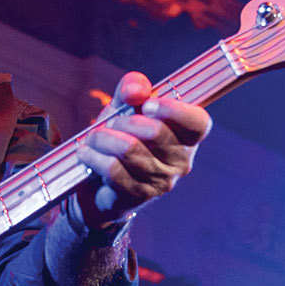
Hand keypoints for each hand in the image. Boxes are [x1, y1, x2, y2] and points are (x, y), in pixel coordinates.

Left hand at [73, 71, 210, 227]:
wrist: (102, 181)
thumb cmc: (122, 136)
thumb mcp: (126, 106)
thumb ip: (133, 89)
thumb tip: (136, 90)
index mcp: (187, 136)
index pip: (197, 123)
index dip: (174, 110)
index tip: (147, 105)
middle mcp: (181, 160)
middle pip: (156, 132)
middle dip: (124, 121)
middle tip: (110, 123)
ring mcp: (162, 181)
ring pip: (129, 150)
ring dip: (103, 138)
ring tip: (93, 137)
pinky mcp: (139, 196)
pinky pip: (113, 170)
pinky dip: (94, 157)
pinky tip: (86, 153)